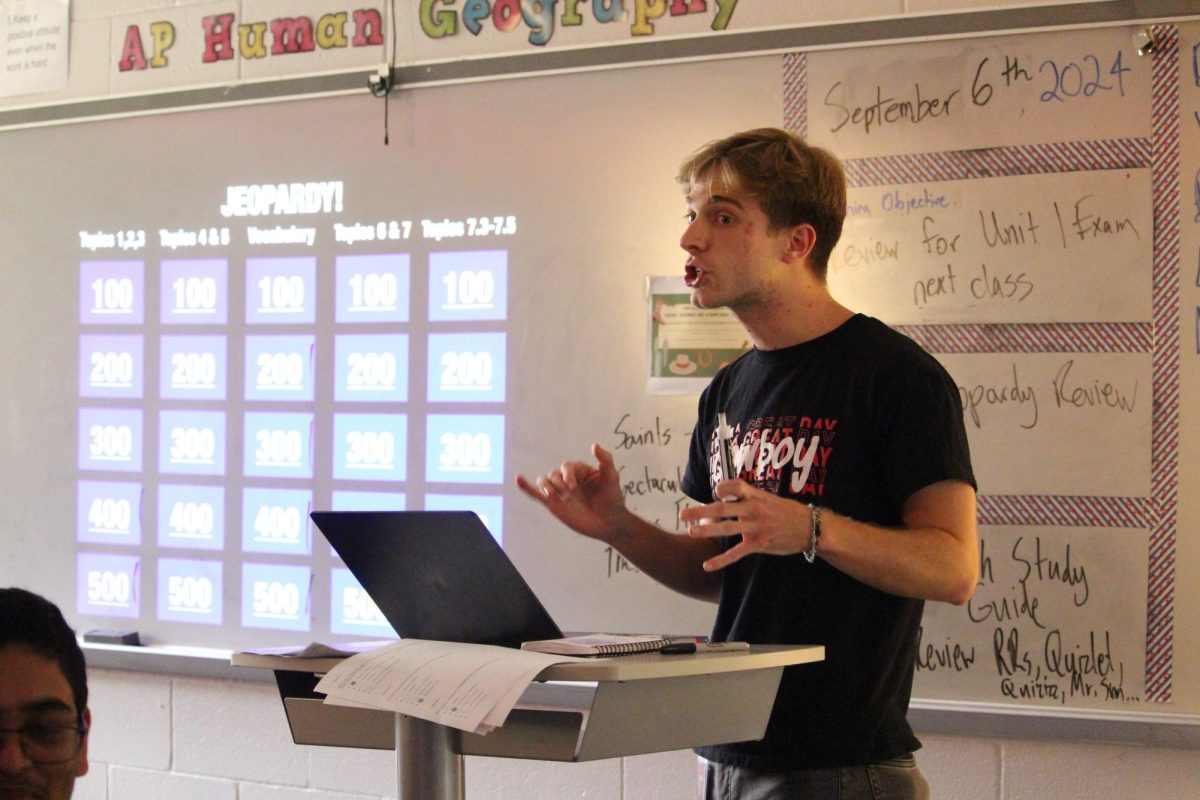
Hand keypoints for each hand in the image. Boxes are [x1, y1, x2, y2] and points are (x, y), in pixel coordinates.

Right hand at [515, 443, 628, 541]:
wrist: (609, 523)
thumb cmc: (612, 499)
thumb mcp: (612, 477)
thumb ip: (605, 460)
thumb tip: (594, 445)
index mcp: (579, 471)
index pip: (566, 466)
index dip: (567, 475)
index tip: (574, 487)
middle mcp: (567, 479)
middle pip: (553, 474)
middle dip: (558, 483)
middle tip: (570, 496)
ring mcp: (560, 492)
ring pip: (544, 481)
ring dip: (547, 487)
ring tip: (556, 497)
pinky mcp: (554, 504)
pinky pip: (536, 494)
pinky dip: (526, 486)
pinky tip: (518, 479)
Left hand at [679, 479, 811, 570]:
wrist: (810, 528)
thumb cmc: (787, 511)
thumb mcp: (769, 497)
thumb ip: (748, 496)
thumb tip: (725, 494)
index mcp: (755, 496)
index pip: (734, 486)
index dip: (722, 488)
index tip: (714, 491)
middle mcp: (753, 510)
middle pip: (722, 508)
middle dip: (701, 511)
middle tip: (683, 514)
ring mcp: (755, 527)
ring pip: (726, 529)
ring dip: (707, 531)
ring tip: (690, 532)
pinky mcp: (758, 544)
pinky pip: (736, 553)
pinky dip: (721, 560)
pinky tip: (707, 565)